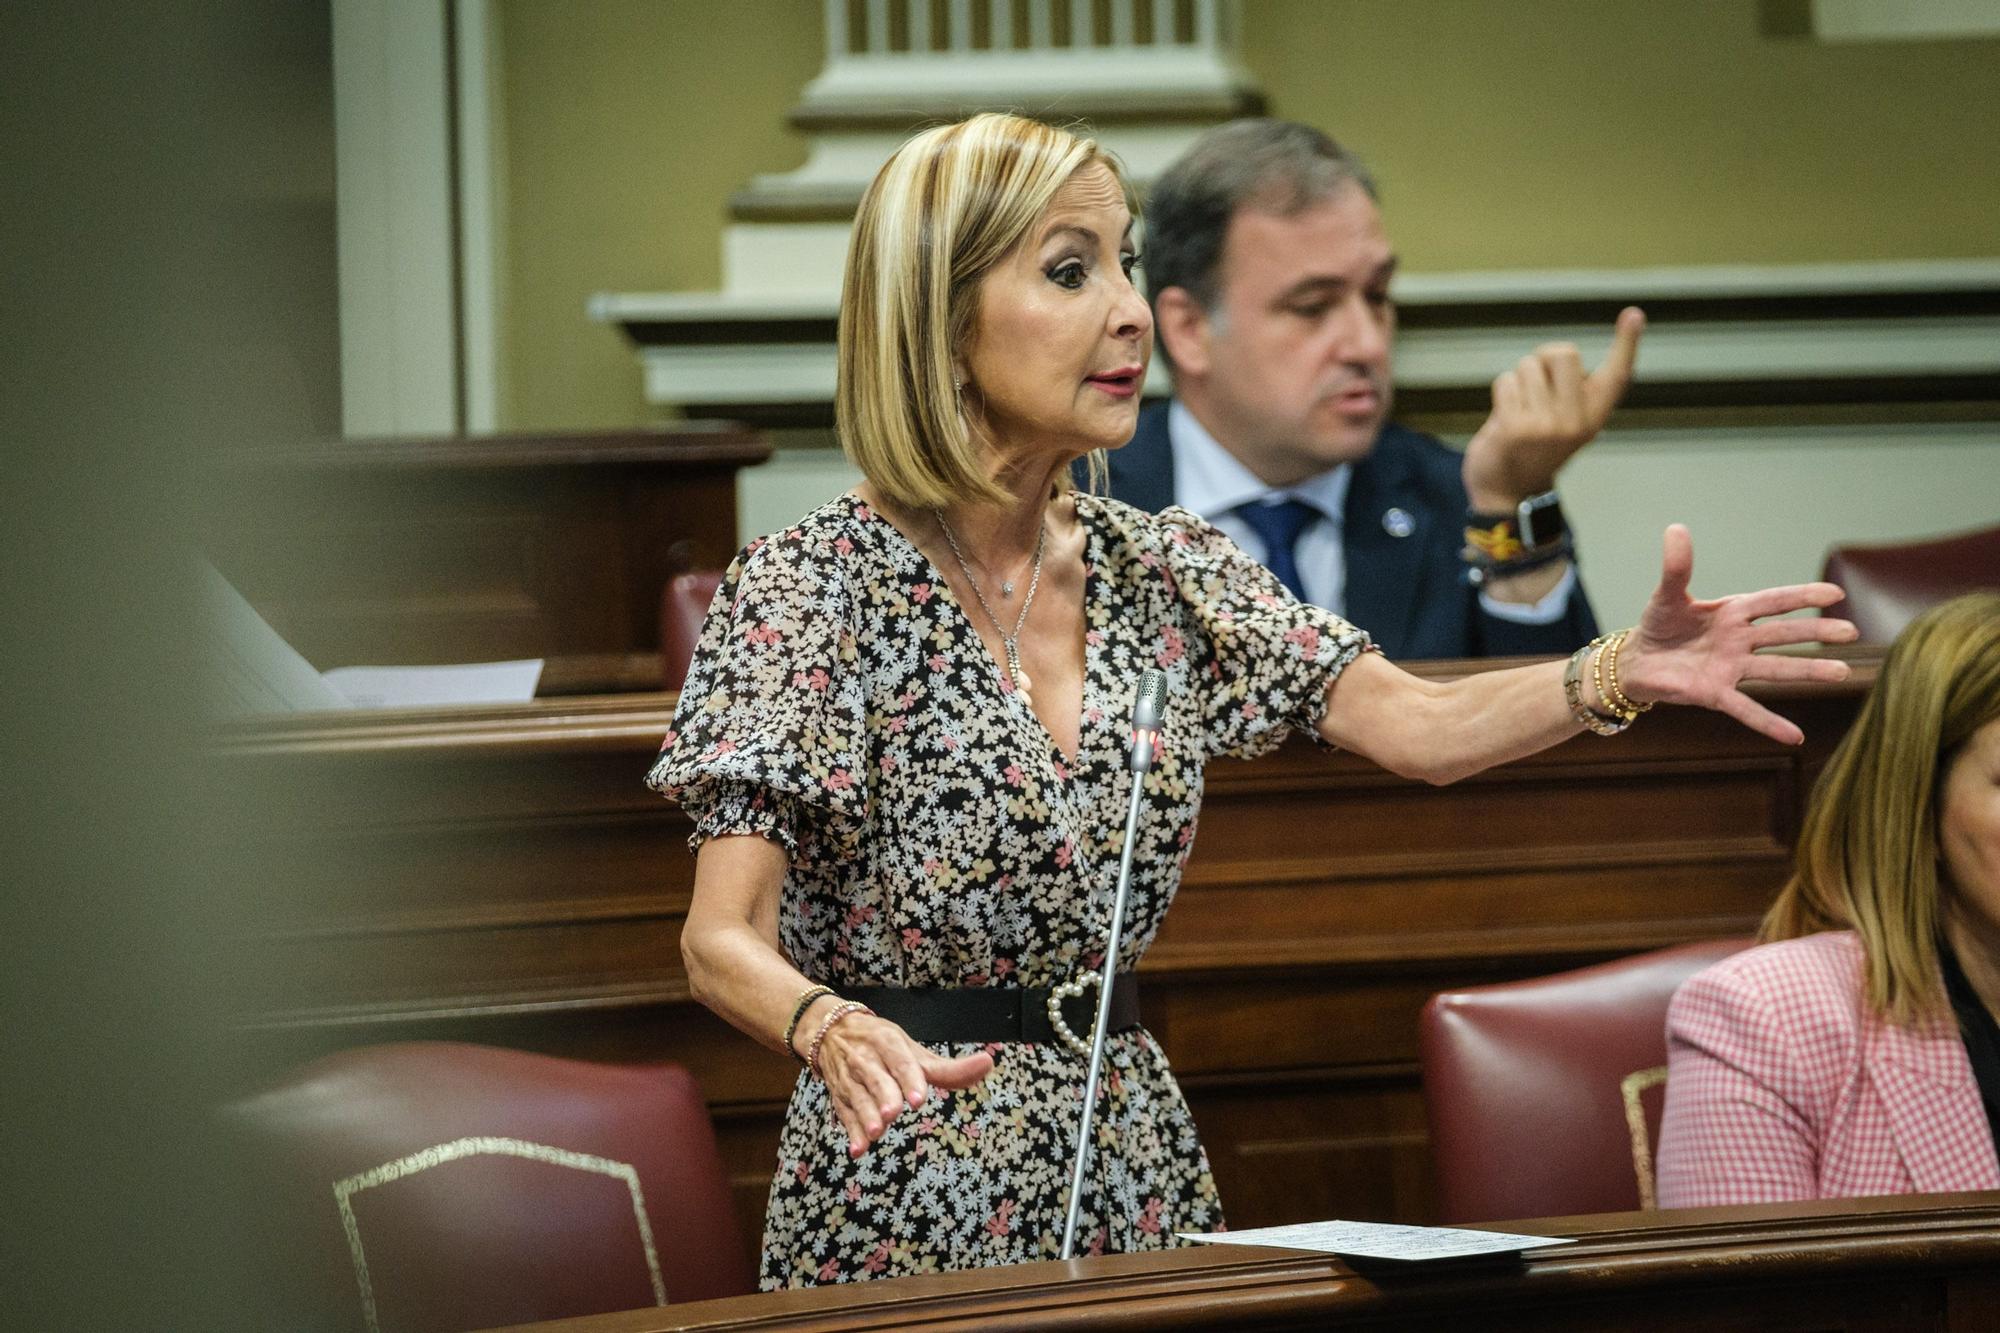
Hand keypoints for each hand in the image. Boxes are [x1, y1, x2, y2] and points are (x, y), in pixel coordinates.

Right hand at [812, 1009, 993, 1157]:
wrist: (831, 1033)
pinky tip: (858, 1150)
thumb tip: (987, 1065)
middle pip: (876, 1080)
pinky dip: (851, 1133)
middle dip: (885, 1097)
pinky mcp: (839, 1097)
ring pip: (858, 1098)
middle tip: (893, 1113)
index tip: (918, 1099)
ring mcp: (850, 1079)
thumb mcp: (912, 1050)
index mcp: (888, 1043)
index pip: (900, 1062)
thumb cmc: (881, 1044)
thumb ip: (946, 1068)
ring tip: (876, 1132)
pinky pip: (844, 1115)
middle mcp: (867, 1060)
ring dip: (866, 1116)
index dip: (908, 1080)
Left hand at [1462, 306, 1645, 510]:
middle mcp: (1576, 421)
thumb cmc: (1532, 447)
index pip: (1616, 376)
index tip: (1634, 314)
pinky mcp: (1515, 428)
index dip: (1626, 344)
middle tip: (1535, 387)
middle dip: (1542, 359)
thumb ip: (1568, 393)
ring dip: (1517, 381)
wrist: (1506, 492)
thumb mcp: (1563, 422)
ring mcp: (1546, 426)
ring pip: (1528, 366)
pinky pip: (1506, 382)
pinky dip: (1502, 392)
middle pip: (1562, 353)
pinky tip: (1504, 418)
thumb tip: (1558, 354)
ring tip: (1519, 410)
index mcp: (1593, 417)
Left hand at [1617, 525, 1856, 745]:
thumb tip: (1676, 528)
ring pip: (1775, 669)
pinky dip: (1769, 722)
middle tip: (1852, 632)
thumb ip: (1677, 567)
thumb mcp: (1666, 595)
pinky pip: (1746, 709)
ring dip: (1808, 671)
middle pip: (1784, 634)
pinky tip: (1795, 735)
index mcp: (1733, 613)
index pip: (1774, 601)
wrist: (1636, 661)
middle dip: (1816, 632)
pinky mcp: (1715, 693)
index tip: (1835, 594)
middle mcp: (1739, 640)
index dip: (1802, 596)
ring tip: (1842, 673)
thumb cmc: (1659, 625)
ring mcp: (1731, 668)